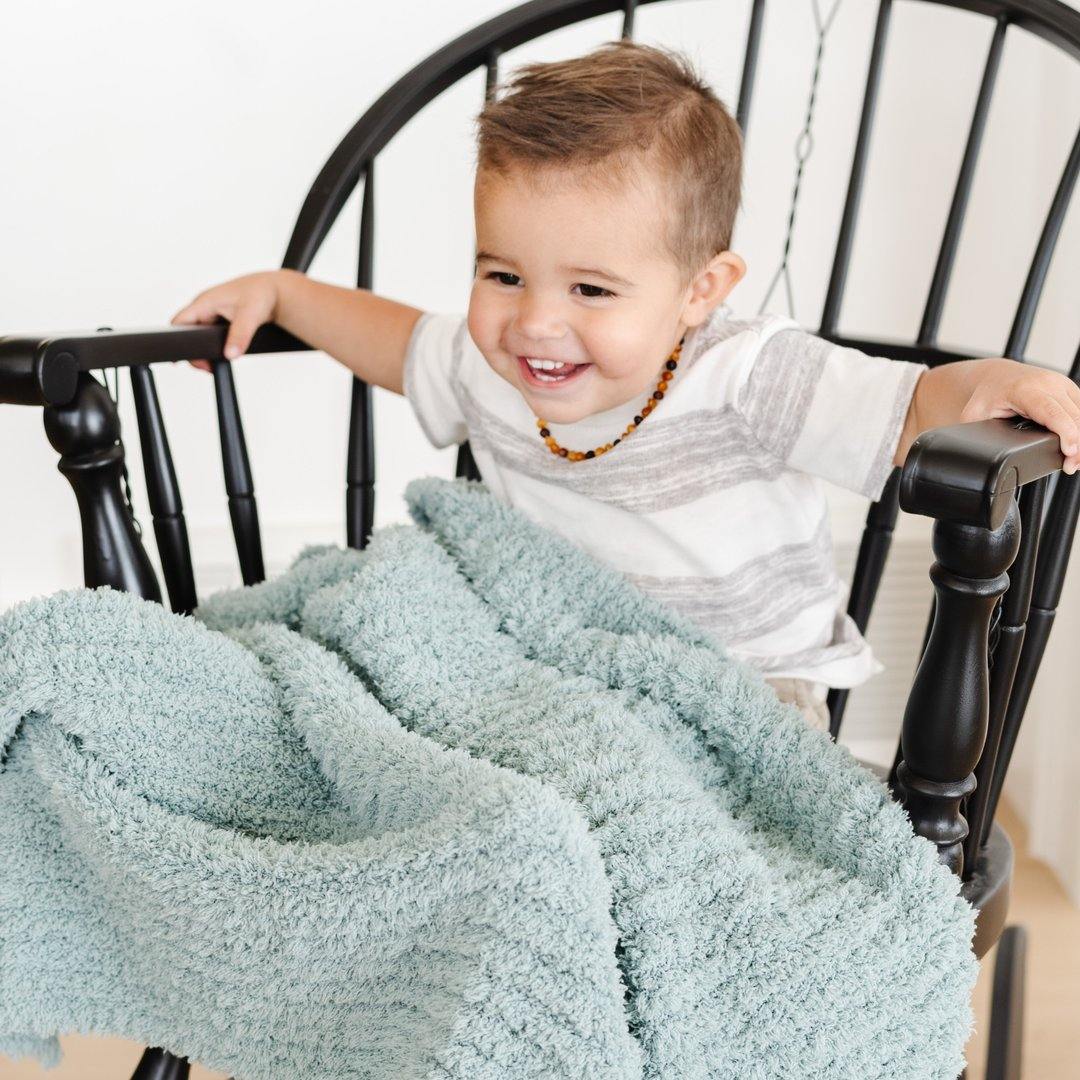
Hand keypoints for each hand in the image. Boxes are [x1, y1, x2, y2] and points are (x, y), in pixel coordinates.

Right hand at [170, 270, 282, 370]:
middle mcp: (205, 307)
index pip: (179, 322)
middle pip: (187, 332)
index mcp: (204, 302)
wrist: (275, 291)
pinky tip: (224, 355)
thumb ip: (240, 335)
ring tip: (215, 364)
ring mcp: (212, 314)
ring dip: (204, 350)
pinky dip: (213, 347)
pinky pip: (209, 336)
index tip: (182, 360)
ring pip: (199, 335)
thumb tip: (230, 354)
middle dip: (194, 351)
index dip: (175, 340)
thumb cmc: (262, 294)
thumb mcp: (251, 315)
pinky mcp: (221, 321)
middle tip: (207, 367)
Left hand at [959, 358, 1079, 474]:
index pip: (1051, 412)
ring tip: (1075, 460)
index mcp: (1025, 390)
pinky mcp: (1069, 389)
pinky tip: (1077, 445)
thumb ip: (980, 434)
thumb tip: (979, 455)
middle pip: (1073, 415)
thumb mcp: (975, 415)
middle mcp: (1048, 383)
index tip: (1069, 452)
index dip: (1065, 432)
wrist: (995, 376)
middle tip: (1071, 467)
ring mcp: (1061, 384)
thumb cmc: (986, 396)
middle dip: (1077, 444)